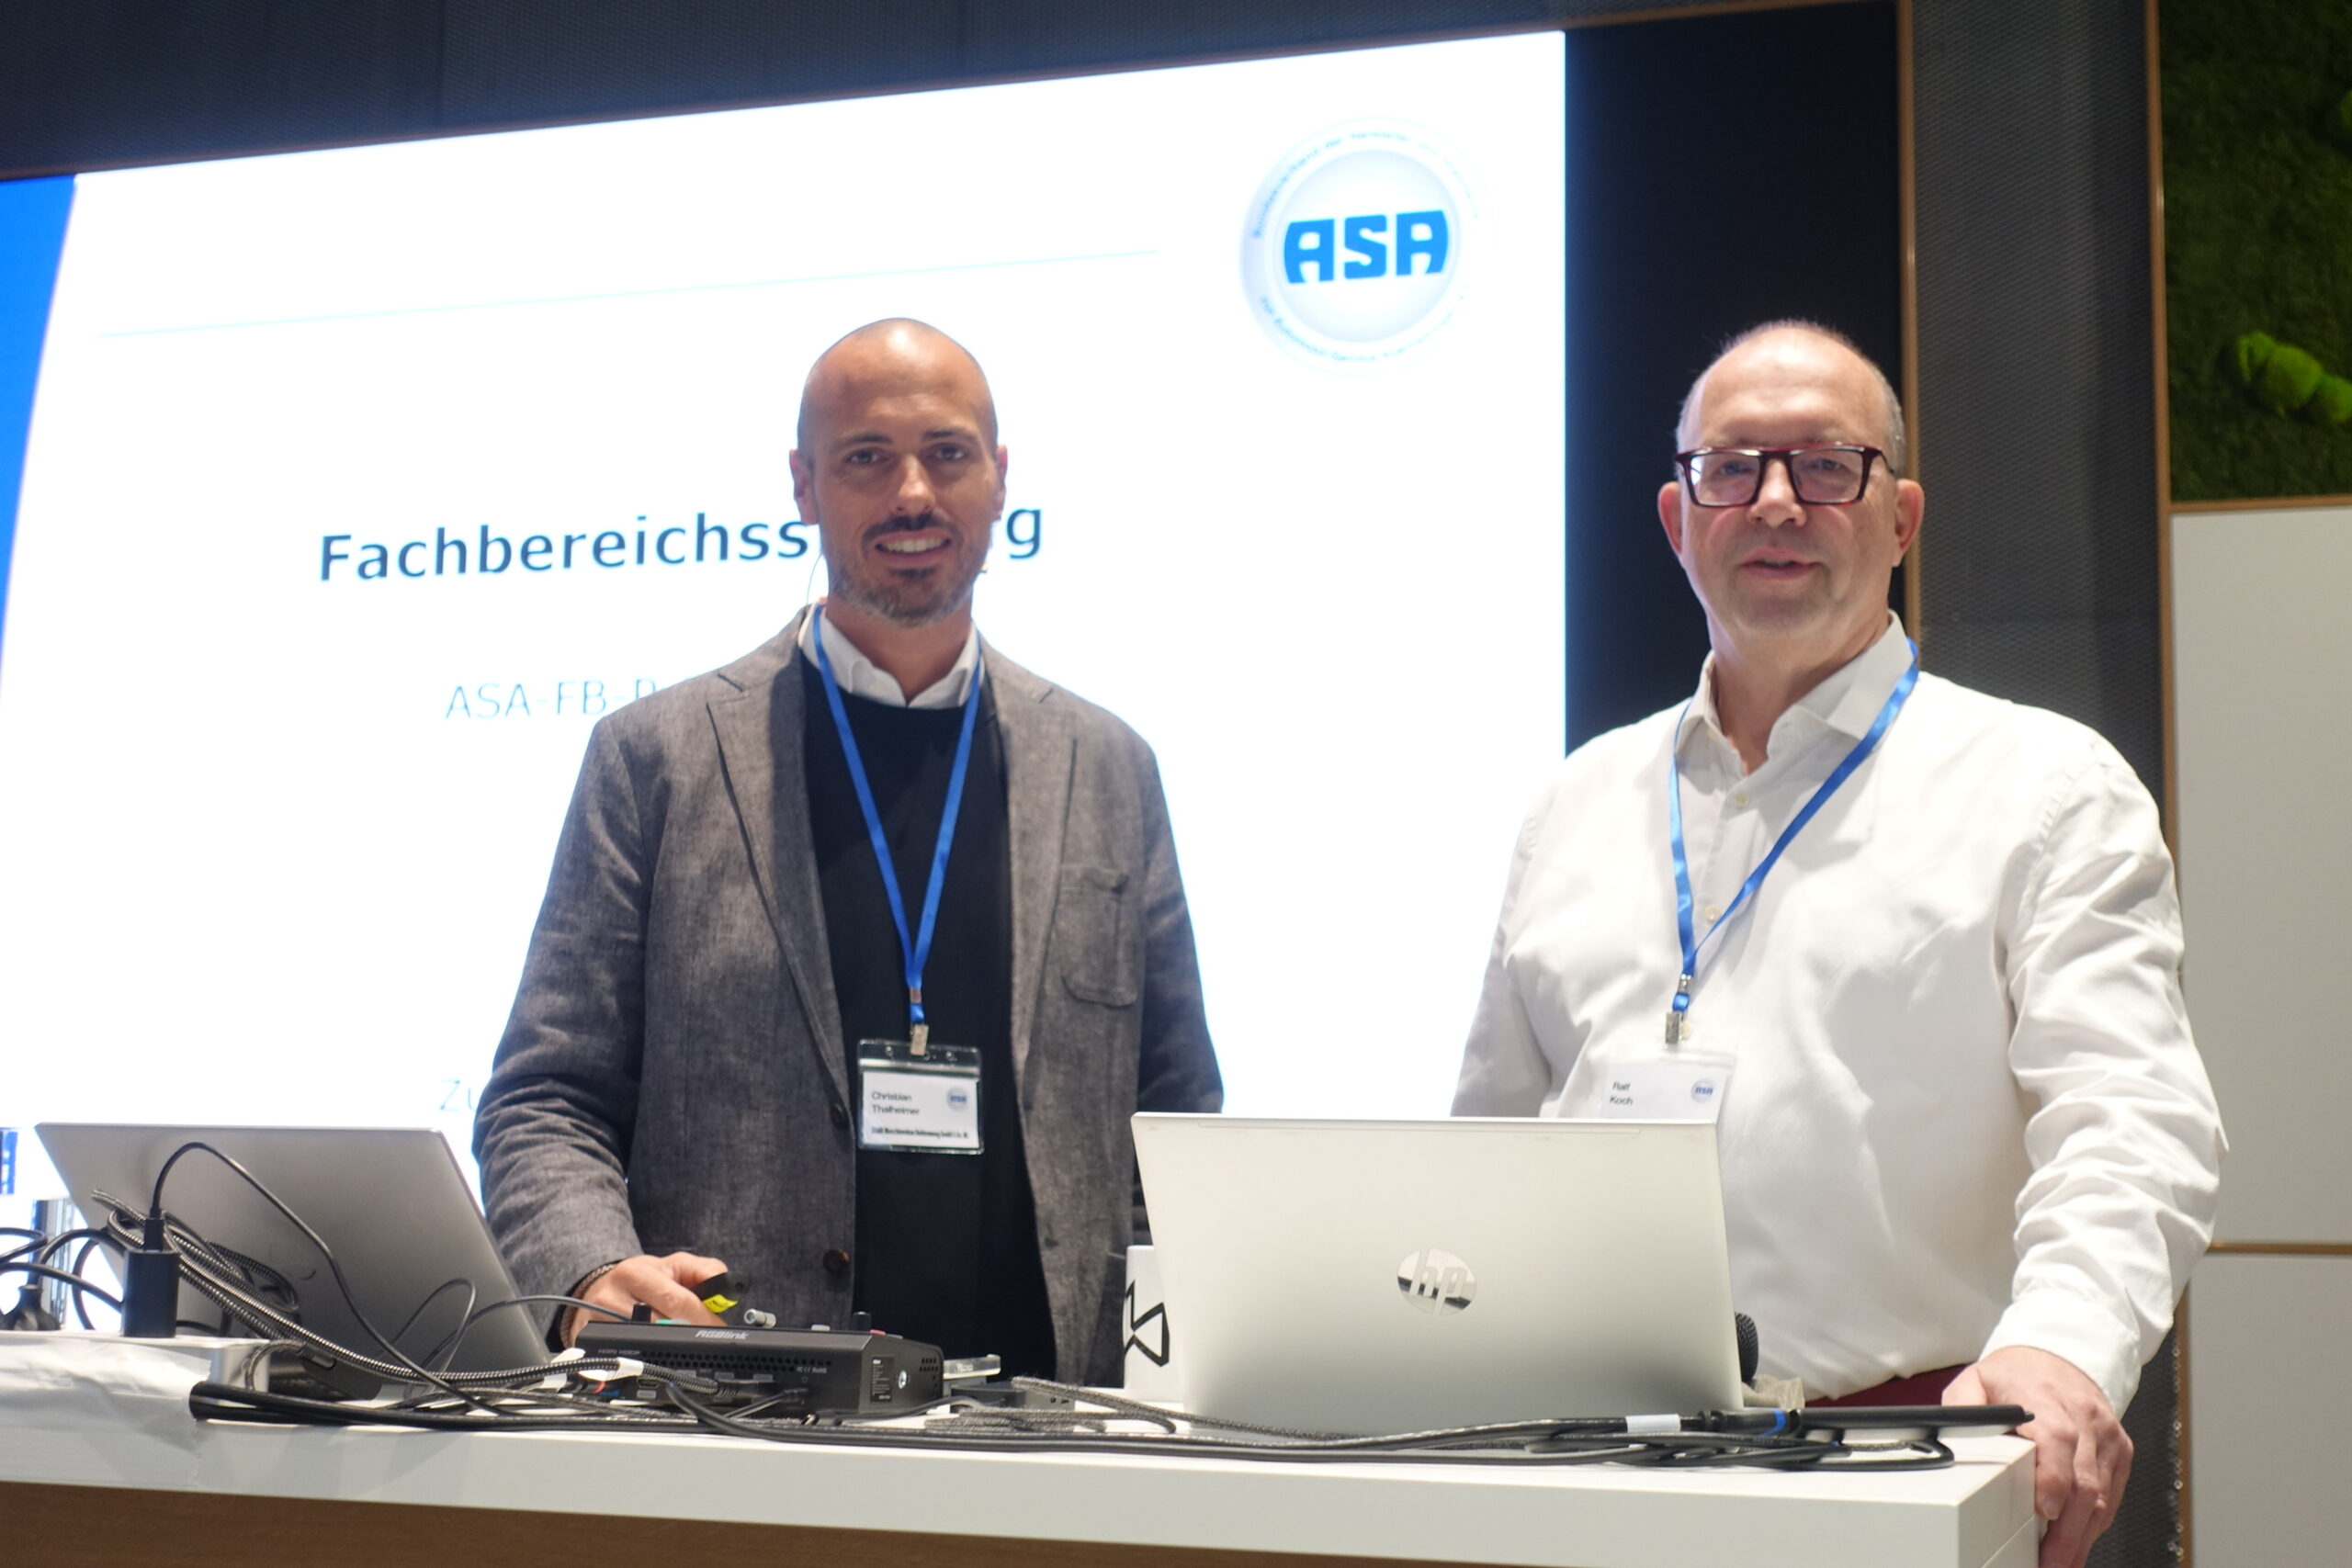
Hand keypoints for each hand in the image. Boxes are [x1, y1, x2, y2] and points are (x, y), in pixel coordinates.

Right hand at [559, 1251, 728, 1346]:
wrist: (601, 1287)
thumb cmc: (644, 1278)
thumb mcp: (676, 1264)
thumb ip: (706, 1271)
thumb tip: (725, 1289)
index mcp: (635, 1273)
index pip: (677, 1301)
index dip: (703, 1318)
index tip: (719, 1329)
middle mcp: (613, 1296)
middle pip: (663, 1326)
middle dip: (690, 1334)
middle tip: (705, 1339)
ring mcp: (600, 1322)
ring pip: (648, 1344)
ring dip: (671, 1347)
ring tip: (682, 1341)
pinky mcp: (593, 1341)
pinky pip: (630, 1354)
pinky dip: (650, 1354)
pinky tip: (658, 1348)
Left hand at [1945, 1346, 2129, 1567]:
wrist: (2058, 1357)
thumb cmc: (2015, 1376)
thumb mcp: (1976, 1381)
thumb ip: (1961, 1410)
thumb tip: (1948, 1441)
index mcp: (2044, 1397)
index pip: (2057, 1438)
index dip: (2053, 1478)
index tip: (2044, 1509)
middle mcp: (2083, 1416)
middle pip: (2083, 1480)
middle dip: (2066, 1530)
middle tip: (2048, 1561)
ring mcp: (2106, 1435)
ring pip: (2101, 1495)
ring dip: (2080, 1537)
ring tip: (2059, 1562)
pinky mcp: (2120, 1451)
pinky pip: (2111, 1496)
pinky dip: (2094, 1525)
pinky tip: (2076, 1543)